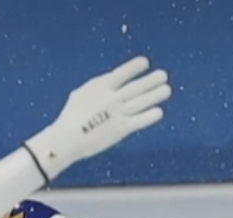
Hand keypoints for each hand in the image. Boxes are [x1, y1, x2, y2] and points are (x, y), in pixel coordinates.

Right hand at [23, 56, 171, 181]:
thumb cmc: (70, 118)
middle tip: (163, 75)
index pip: (124, 72)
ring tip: (166, 90)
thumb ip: (98, 86)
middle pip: (138, 85)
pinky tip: (158, 112)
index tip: (145, 63)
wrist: (65, 140)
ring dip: (157, 94)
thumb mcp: (80, 94)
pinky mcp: (122, 129)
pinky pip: (142, 120)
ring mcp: (119, 113)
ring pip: (144, 101)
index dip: (136, 66)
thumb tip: (111, 78)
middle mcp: (113, 98)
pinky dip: (152, 115)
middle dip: (153, 79)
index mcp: (101, 87)